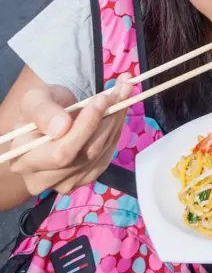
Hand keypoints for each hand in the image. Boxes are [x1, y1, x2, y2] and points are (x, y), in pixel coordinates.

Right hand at [9, 74, 132, 196]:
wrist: (49, 120)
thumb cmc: (38, 110)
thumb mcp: (34, 101)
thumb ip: (43, 112)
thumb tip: (62, 128)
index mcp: (26, 161)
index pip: (61, 153)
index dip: (85, 127)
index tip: (101, 99)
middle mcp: (45, 179)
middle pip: (86, 154)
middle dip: (107, 119)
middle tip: (120, 90)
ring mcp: (69, 182)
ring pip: (101, 152)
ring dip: (117, 119)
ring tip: (124, 90)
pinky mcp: (88, 176)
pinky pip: (108, 152)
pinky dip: (117, 127)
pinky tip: (120, 107)